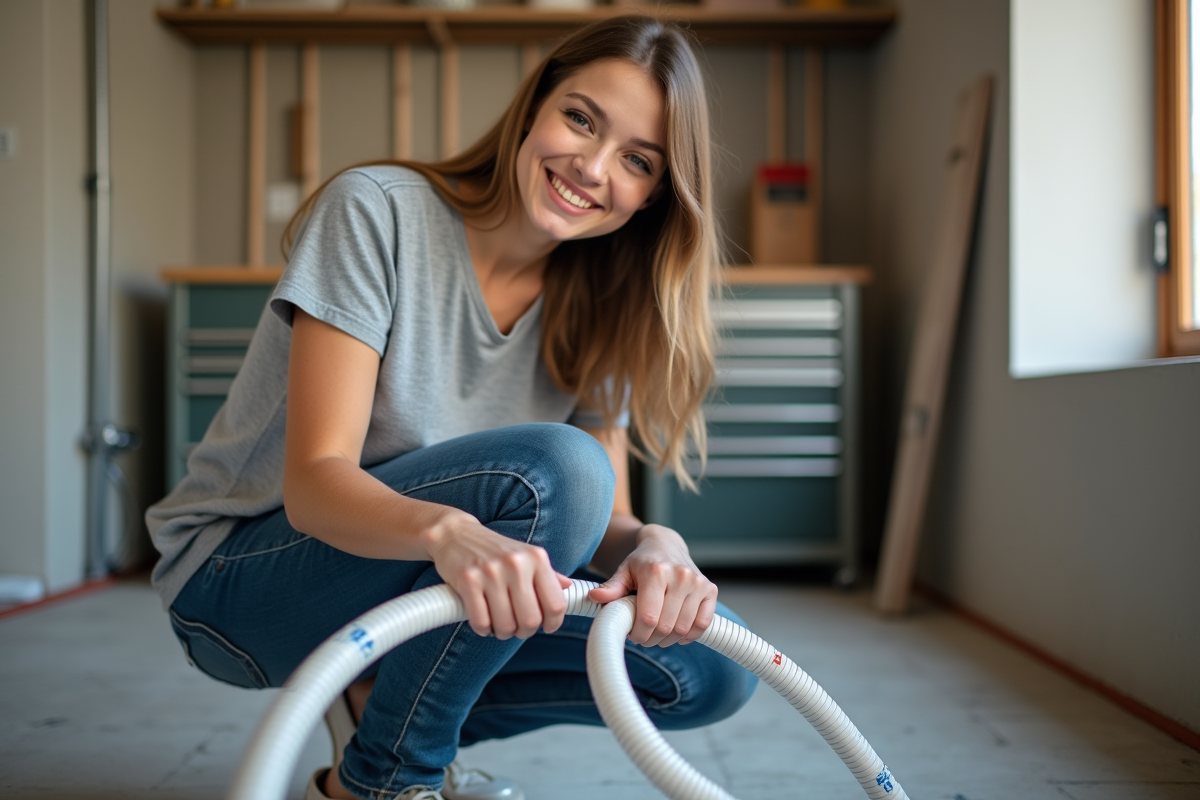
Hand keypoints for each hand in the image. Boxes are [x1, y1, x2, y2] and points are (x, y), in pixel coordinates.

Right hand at [423, 508, 570, 639]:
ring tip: (499, 623)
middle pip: (531, 620)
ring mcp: (491, 572)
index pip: (556, 604)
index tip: (545, 626)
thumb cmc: (494, 550)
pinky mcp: (468, 581)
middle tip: (517, 627)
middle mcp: (517, 564)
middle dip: (524, 631)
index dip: (553, 623)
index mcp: (536, 558)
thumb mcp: (526, 556)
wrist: (456, 534)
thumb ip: (548, 574)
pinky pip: (481, 622)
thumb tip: (568, 587)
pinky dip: (483, 629)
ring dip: (502, 632)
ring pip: (506, 625)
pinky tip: (483, 620)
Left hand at [588, 524, 716, 646]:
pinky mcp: (710, 589)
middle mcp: (680, 576)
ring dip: (669, 639)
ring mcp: (698, 583)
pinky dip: (690, 635)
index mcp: (656, 572)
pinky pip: (702, 624)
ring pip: (683, 629)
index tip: (633, 635)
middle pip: (666, 627)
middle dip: (652, 639)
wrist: (666, 545)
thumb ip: (611, 587)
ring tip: (657, 633)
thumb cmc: (642, 562)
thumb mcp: (624, 571)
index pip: (648, 618)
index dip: (639, 634)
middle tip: (643, 636)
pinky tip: (677, 632)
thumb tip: (594, 598)